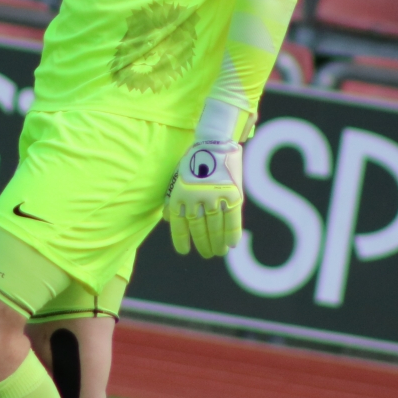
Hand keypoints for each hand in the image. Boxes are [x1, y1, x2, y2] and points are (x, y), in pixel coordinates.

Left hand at [164, 140, 243, 258]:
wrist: (214, 143)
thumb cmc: (194, 161)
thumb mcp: (178, 178)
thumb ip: (173, 198)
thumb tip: (165, 218)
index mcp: (180, 195)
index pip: (179, 223)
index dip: (181, 239)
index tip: (184, 251)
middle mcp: (195, 198)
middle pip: (199, 228)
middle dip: (203, 243)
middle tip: (207, 254)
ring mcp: (214, 197)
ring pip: (215, 226)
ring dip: (217, 242)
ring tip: (219, 252)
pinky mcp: (231, 193)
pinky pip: (232, 218)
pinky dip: (232, 232)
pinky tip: (232, 243)